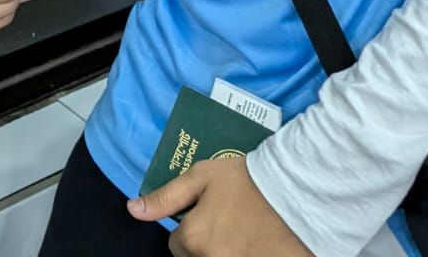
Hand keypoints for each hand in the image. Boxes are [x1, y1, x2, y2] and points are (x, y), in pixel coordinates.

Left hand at [129, 155, 314, 255]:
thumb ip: (166, 197)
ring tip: (239, 234)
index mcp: (193, 239)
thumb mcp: (201, 178)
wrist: (294, 193)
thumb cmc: (245, 181)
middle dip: (203, 244)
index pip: (176, 244)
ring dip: (221, 251)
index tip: (207, 214)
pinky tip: (253, 245)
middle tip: (224, 223)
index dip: (189, 228)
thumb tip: (133, 210)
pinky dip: (241, 255)